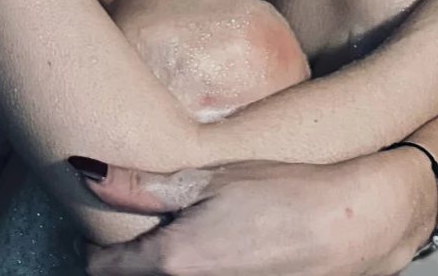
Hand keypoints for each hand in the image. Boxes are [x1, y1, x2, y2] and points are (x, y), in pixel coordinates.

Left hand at [68, 155, 421, 275]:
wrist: (354, 226)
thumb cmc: (284, 193)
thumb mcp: (208, 178)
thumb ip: (139, 185)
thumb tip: (83, 171)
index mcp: (169, 261)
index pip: (101, 270)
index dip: (101, 248)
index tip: (111, 228)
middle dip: (136, 261)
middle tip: (154, 229)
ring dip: (173, 266)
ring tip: (199, 236)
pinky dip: (206, 272)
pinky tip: (228, 252)